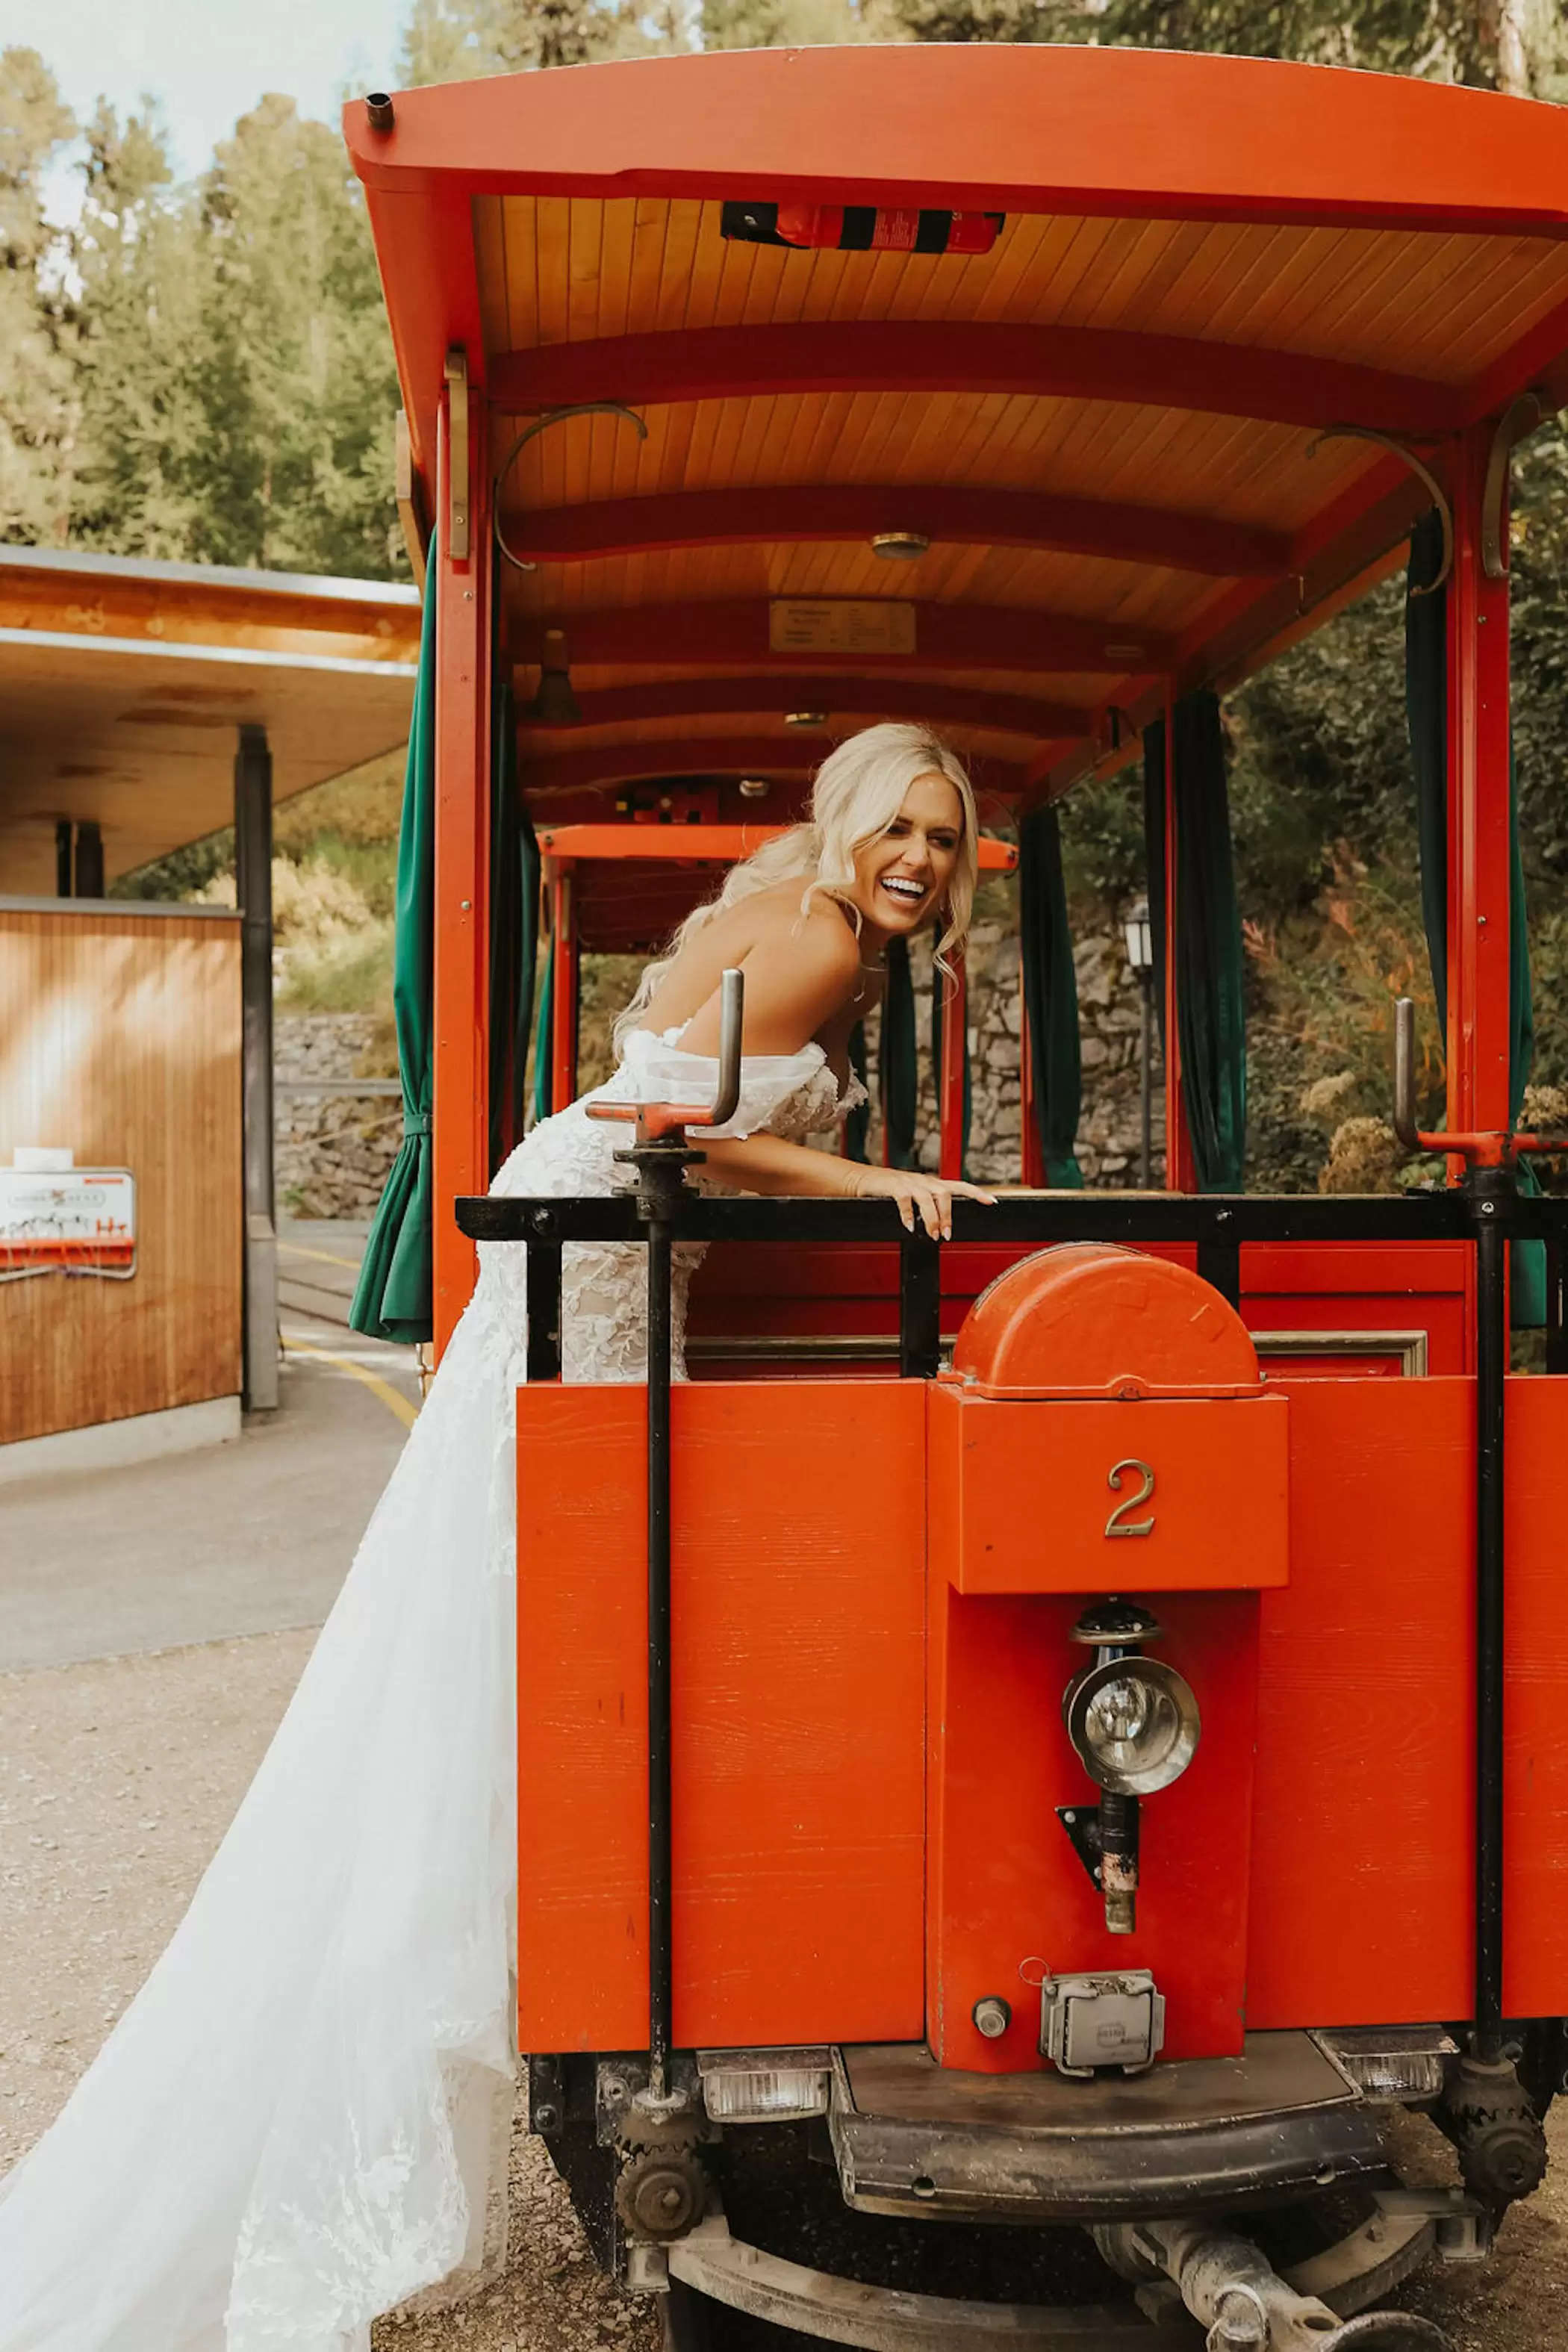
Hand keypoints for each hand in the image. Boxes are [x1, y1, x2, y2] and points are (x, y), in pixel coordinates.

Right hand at [848, 1165, 998, 1238]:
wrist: (862, 1179)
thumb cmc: (889, 1191)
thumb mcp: (913, 1197)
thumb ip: (928, 1207)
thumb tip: (941, 1228)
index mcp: (931, 1184)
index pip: (960, 1186)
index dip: (977, 1193)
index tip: (992, 1202)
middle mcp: (924, 1181)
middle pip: (945, 1195)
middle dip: (948, 1216)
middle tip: (947, 1236)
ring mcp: (909, 1182)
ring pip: (928, 1198)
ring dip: (933, 1219)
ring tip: (932, 1234)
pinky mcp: (894, 1186)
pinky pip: (904, 1200)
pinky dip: (908, 1215)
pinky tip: (909, 1226)